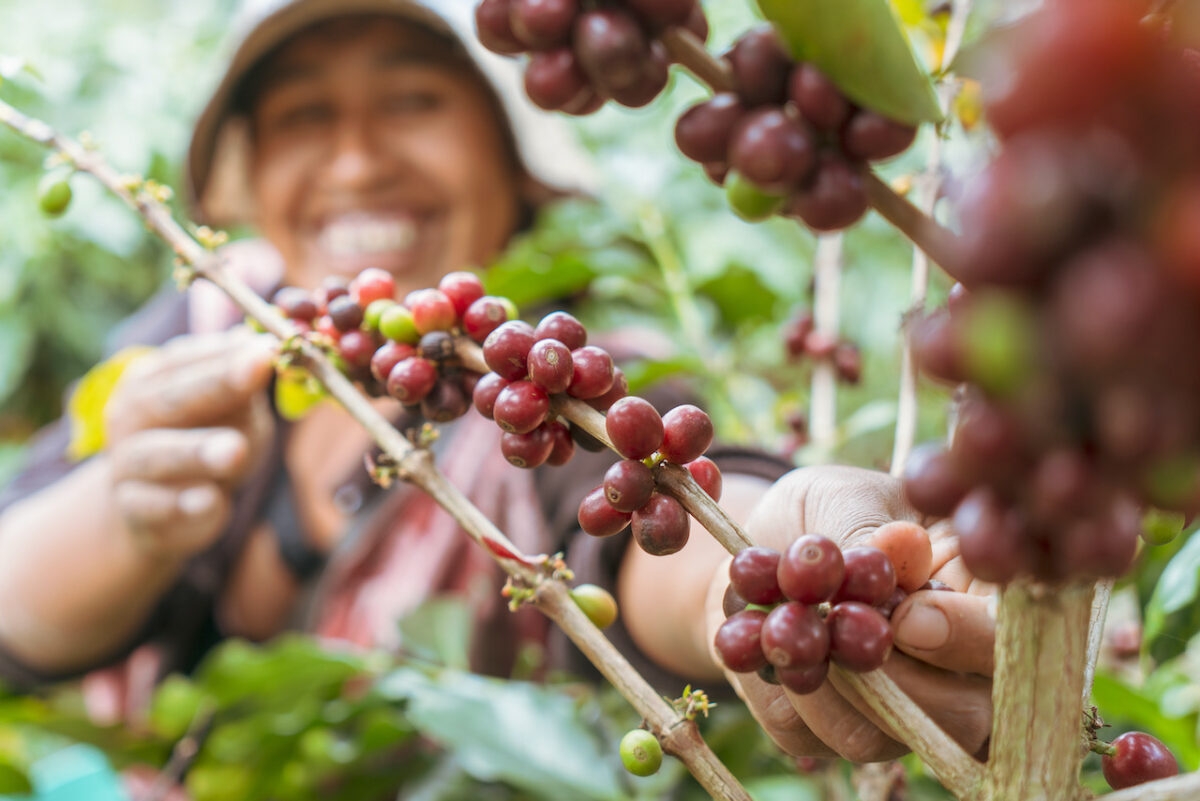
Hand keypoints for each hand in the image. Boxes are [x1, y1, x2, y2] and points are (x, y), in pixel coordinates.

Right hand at [102, 329, 276, 559]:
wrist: (158, 510)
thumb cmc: (204, 443)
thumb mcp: (232, 412)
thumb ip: (244, 387)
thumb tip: (264, 348)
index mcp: (151, 381)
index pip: (185, 359)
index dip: (226, 353)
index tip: (267, 348)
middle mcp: (131, 418)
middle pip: (168, 399)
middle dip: (215, 385)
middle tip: (257, 369)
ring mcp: (128, 466)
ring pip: (156, 455)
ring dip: (196, 451)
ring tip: (235, 449)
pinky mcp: (136, 511)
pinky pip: (155, 507)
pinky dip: (182, 505)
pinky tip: (210, 500)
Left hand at [705, 465, 995, 761]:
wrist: (750, 550)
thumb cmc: (821, 513)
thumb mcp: (843, 496)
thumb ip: (866, 526)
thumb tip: (893, 553)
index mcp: (979, 604)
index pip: (1008, 642)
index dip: (969, 638)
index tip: (909, 614)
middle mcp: (952, 676)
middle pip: (964, 719)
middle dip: (896, 679)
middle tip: (834, 624)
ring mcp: (893, 716)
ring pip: (875, 739)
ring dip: (820, 681)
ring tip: (779, 622)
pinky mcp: (824, 733)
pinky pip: (806, 734)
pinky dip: (771, 684)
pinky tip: (753, 635)